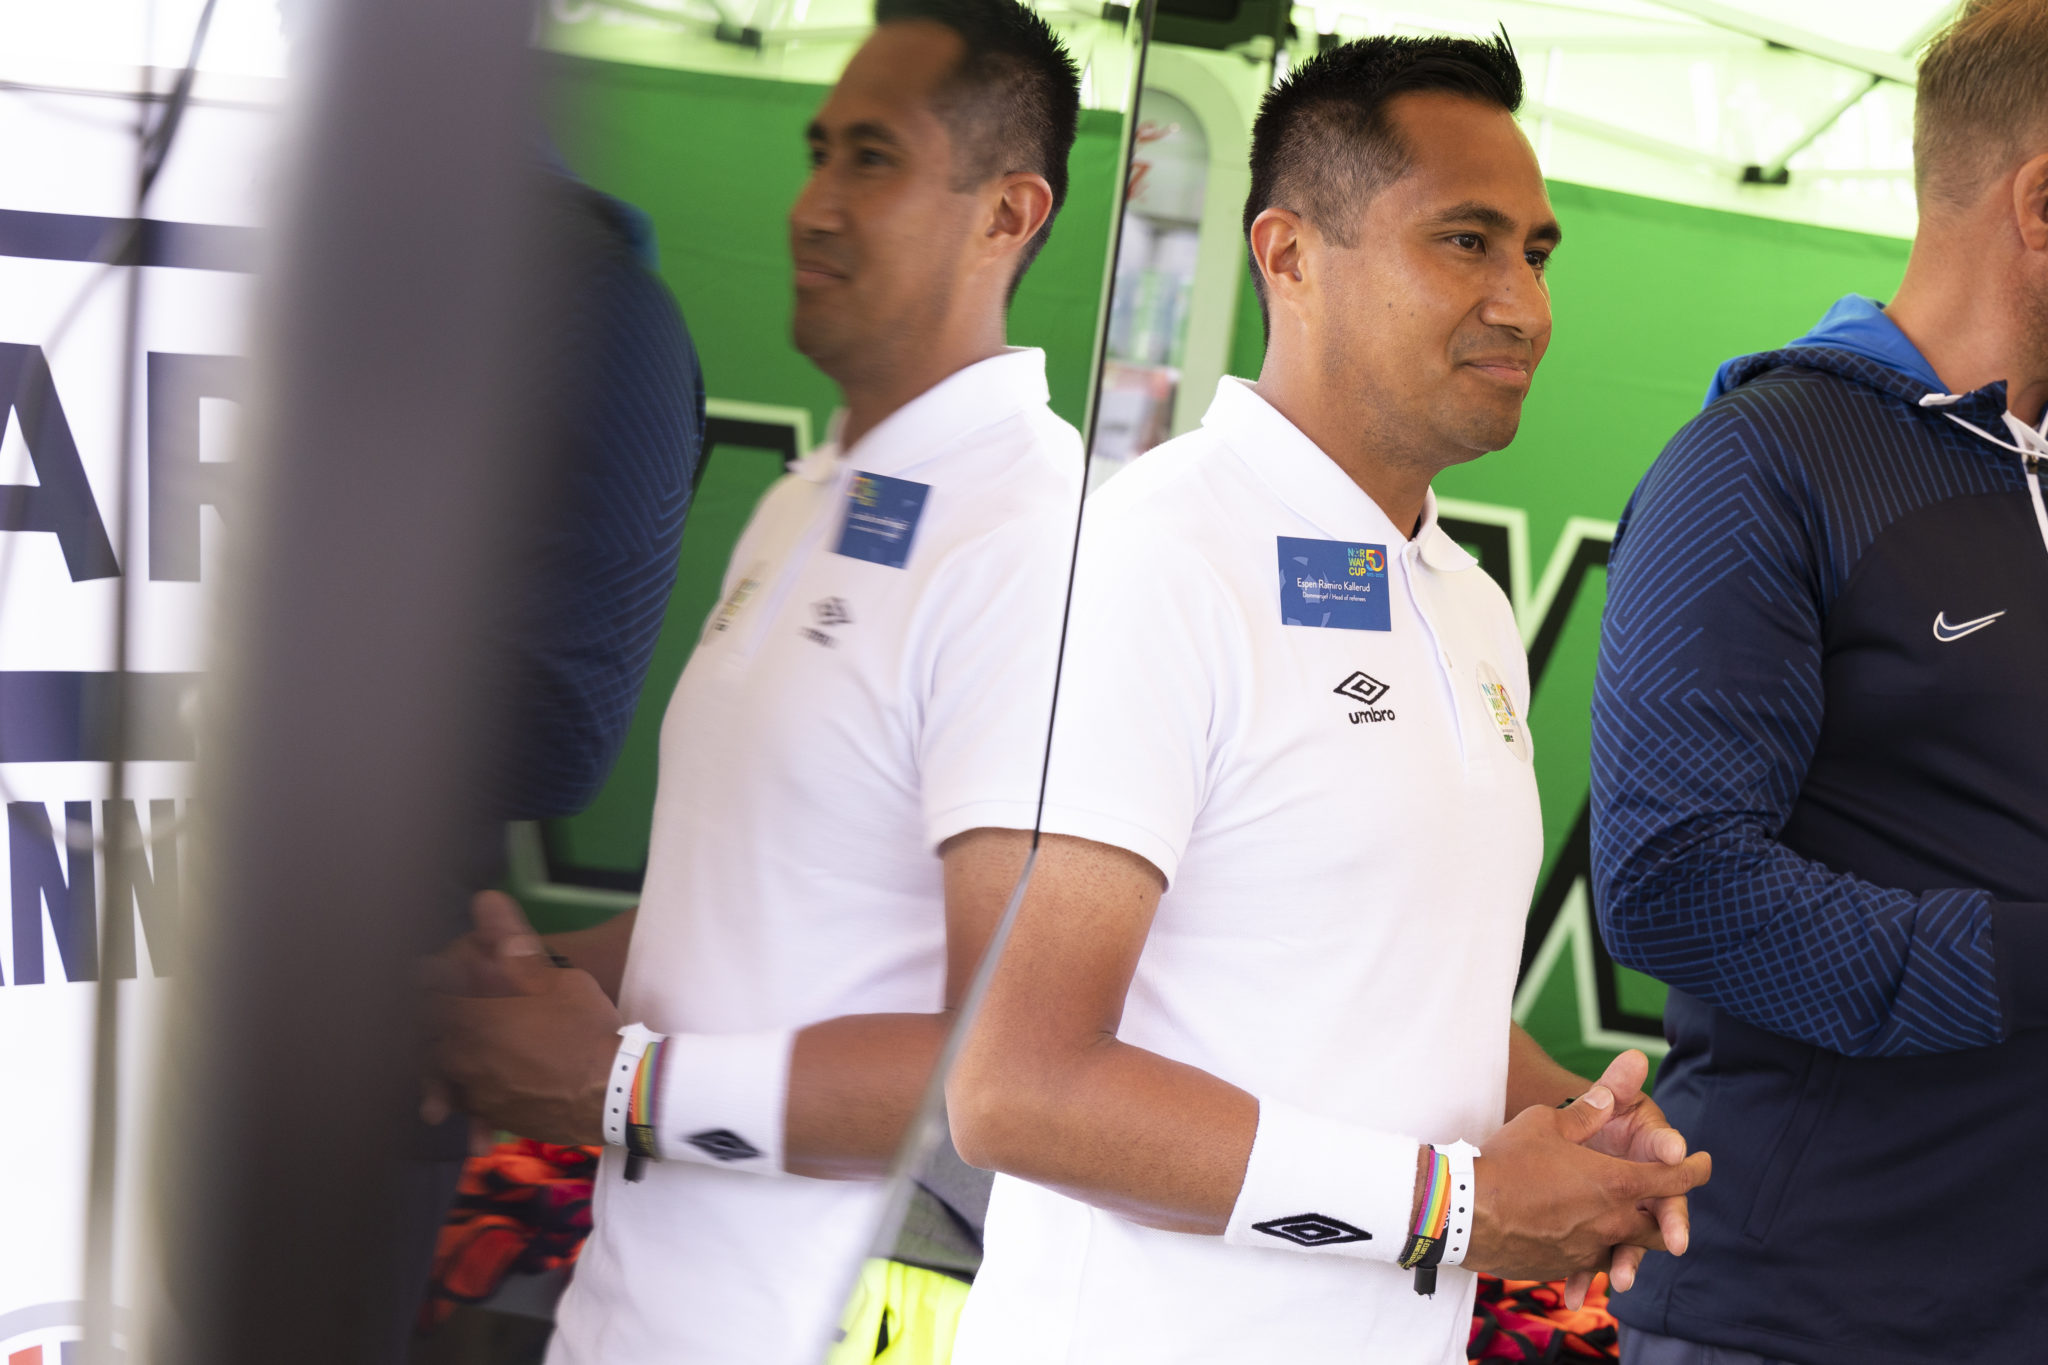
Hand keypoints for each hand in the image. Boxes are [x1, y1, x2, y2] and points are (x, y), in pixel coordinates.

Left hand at [425, 894, 621, 1143]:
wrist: (613, 1093)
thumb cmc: (583, 1027)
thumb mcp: (554, 977)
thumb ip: (511, 943)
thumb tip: (485, 899)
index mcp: (467, 1017)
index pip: (426, 993)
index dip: (430, 980)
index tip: (433, 973)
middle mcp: (458, 1057)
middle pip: (427, 1037)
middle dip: (432, 1024)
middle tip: (444, 1012)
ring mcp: (474, 1092)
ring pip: (445, 1072)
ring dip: (449, 1060)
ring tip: (470, 1049)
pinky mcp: (493, 1116)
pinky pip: (471, 1101)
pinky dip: (473, 1092)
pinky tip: (491, 1084)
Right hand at [1463, 1083, 1709, 1298]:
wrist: (1465, 1212)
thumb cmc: (1508, 1160)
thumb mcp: (1547, 1123)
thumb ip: (1588, 1110)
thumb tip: (1614, 1087)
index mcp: (1616, 1183)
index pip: (1673, 1179)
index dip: (1695, 1169)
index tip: (1703, 1163)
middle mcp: (1611, 1222)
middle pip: (1659, 1227)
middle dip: (1669, 1215)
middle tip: (1664, 1202)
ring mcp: (1588, 1249)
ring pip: (1626, 1249)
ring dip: (1631, 1237)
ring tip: (1620, 1222)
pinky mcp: (1563, 1265)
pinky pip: (1590, 1261)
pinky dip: (1594, 1250)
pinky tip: (1577, 1237)